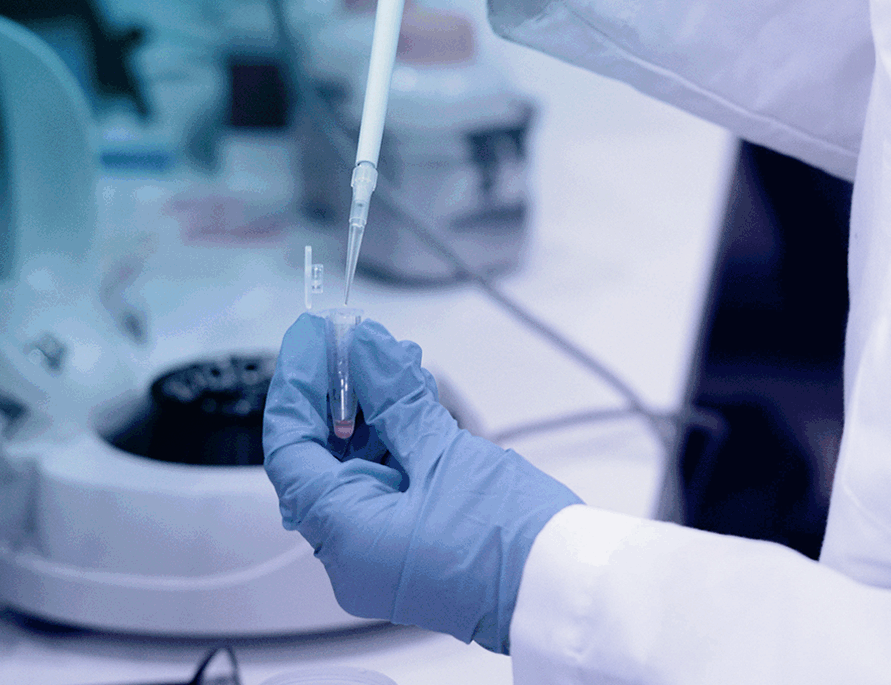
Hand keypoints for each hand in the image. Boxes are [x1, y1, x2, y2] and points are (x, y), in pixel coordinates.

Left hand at [263, 313, 581, 652]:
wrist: (563, 587)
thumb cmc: (510, 537)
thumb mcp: (445, 451)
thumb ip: (394, 395)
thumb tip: (362, 347)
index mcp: (345, 536)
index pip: (290, 450)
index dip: (298, 388)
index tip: (313, 341)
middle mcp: (350, 553)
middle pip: (319, 458)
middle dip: (340, 395)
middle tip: (360, 344)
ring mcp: (378, 552)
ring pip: (353, 469)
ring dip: (371, 414)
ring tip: (399, 364)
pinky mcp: (407, 545)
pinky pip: (381, 487)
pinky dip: (392, 443)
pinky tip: (413, 402)